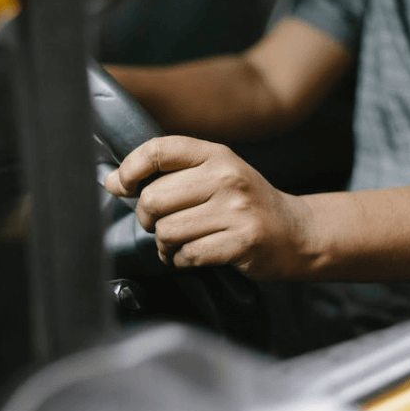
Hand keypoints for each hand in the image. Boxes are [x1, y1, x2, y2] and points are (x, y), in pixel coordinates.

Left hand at [103, 136, 315, 279]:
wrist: (297, 232)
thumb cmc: (246, 205)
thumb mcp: (214, 175)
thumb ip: (167, 174)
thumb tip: (112, 181)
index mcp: (216, 155)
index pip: (159, 149)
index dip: (130, 169)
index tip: (122, 186)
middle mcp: (227, 177)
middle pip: (154, 198)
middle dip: (146, 219)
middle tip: (159, 225)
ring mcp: (236, 211)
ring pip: (167, 231)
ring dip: (164, 245)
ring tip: (178, 244)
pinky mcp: (241, 243)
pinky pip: (188, 255)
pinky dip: (181, 261)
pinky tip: (193, 256)